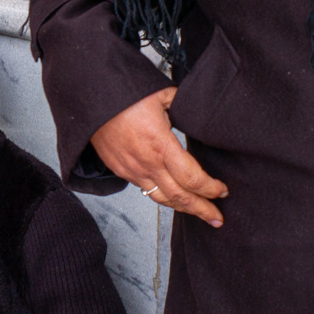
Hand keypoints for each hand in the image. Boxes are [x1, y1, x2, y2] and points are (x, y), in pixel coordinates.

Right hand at [91, 87, 228, 226]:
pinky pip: (146, 191)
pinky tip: (173, 199)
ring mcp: (133, 171)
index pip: (192, 178)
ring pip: (163, 199)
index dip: (210, 188)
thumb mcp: (161, 94)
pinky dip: (164, 198)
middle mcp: (147, 164)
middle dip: (202, 210)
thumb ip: (183, 105)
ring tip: (199, 214)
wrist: (90, 102)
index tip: (222, 190)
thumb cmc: (123, 96)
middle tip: (218, 219)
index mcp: (161, 145)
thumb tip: (197, 109)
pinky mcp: (122, 171)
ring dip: (183, 209)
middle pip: (180, 197)